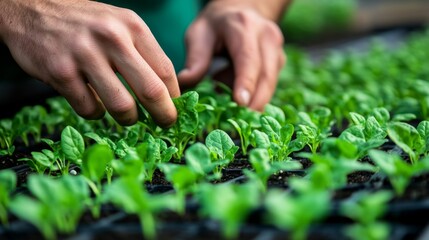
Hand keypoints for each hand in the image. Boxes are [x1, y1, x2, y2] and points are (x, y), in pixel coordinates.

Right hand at [0, 0, 179, 126]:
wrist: (32, 9)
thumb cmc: (85, 23)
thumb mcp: (119, 25)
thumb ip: (143, 53)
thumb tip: (167, 91)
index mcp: (132, 26)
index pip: (165, 70)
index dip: (174, 97)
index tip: (175, 109)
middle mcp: (111, 38)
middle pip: (150, 91)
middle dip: (163, 115)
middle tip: (165, 124)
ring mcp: (84, 55)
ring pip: (121, 106)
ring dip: (128, 118)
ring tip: (127, 116)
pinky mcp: (61, 72)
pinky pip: (90, 109)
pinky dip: (97, 113)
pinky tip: (94, 104)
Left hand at [178, 0, 285, 110]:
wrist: (241, 12)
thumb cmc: (216, 26)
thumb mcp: (198, 34)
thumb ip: (195, 59)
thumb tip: (185, 82)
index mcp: (244, 27)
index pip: (248, 59)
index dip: (246, 82)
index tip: (241, 103)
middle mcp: (267, 37)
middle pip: (266, 75)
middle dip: (255, 101)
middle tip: (238, 121)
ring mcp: (277, 49)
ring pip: (270, 83)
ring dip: (250, 97)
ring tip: (222, 85)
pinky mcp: (279, 61)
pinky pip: (269, 85)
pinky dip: (252, 93)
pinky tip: (231, 83)